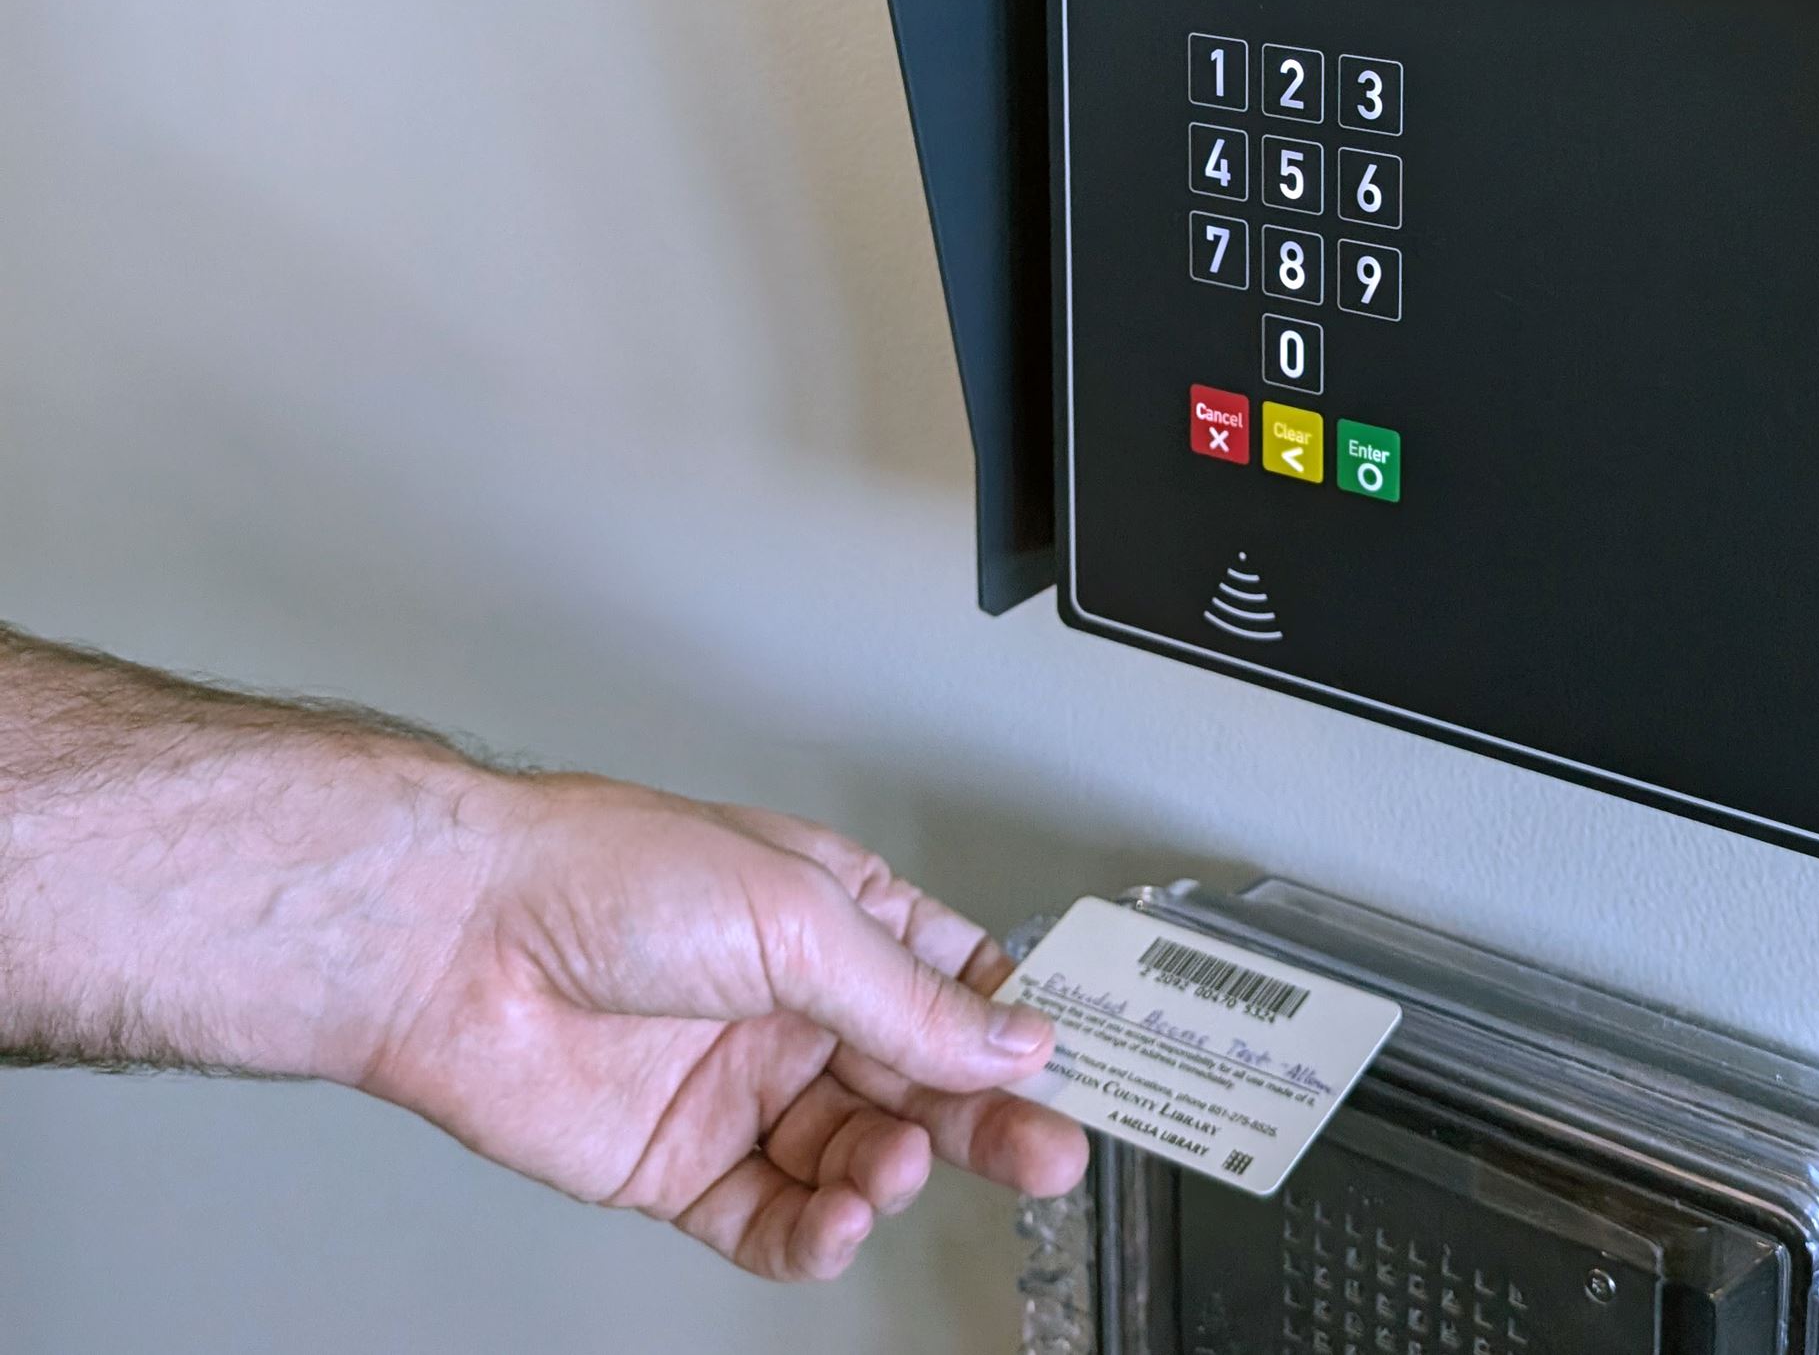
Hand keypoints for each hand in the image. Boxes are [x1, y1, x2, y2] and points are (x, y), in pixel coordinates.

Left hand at [362, 774, 1087, 1280]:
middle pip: (921, 1077)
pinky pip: (771, 1218)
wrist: (457, 942)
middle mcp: (795, 1001)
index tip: (1075, 1067)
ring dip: (890, 1171)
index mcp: (837, 914)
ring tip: (891, 1170)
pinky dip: (815, 1232)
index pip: (958, 979)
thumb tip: (1008, 1040)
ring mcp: (740, 1085)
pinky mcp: (681, 1164)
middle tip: (1046, 1155)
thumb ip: (905, 998)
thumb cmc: (606, 872)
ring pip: (855, 1152)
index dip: (1016, 1026)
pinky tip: (837, 1221)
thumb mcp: (795, 918)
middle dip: (986, 1118)